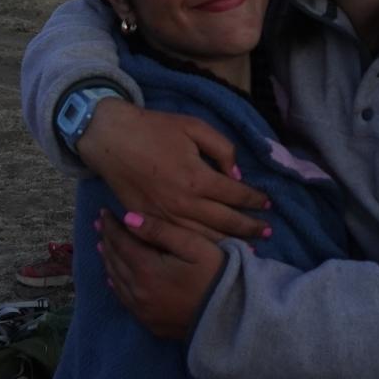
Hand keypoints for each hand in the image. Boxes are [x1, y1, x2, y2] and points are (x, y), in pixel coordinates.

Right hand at [81, 100, 272, 243]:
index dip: (255, 200)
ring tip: (249, 249)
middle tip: (268, 232)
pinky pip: (179, 241)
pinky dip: (200, 247)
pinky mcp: (149, 223)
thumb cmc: (154, 128)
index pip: (236, 195)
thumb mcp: (194, 127)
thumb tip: (237, 174)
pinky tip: (212, 251)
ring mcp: (165, 217)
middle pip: (225, 222)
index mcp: (197, 178)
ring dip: (229, 243)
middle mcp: (184, 203)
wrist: (110, 138)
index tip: (268, 204)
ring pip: (204, 238)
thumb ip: (222, 148)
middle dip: (250, 227)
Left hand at [96, 209, 226, 340]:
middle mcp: (138, 291)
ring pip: (116, 280)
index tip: (104, 212)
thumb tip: (129, 219)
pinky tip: (113, 277)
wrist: (232, 317)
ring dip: (108, 260)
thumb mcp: (194, 246)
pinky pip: (124, 299)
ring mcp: (142, 310)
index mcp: (147, 269)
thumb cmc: (217, 275)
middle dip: (107, 240)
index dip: (111, 226)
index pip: (121, 242)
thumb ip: (161, 231)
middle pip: (115, 261)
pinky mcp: (149, 323)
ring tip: (103, 245)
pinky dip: (116, 283)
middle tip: (100, 224)